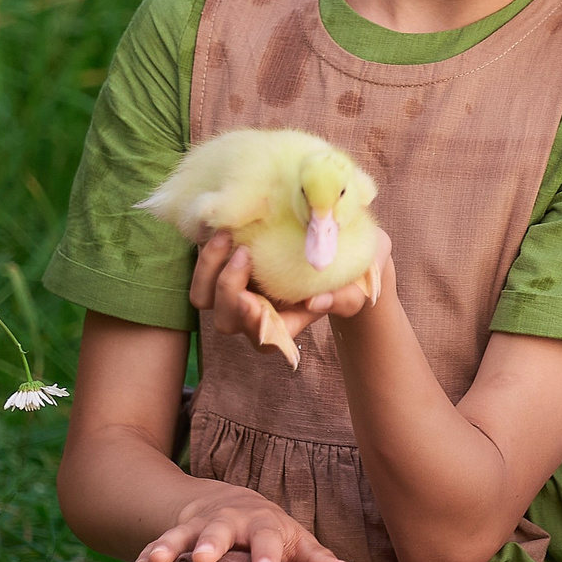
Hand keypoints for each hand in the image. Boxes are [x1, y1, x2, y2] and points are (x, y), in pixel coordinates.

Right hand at [134, 482, 357, 561]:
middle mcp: (230, 523)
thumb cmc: (270, 534)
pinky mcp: (174, 536)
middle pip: (221, 530)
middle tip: (205, 559)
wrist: (228, 503)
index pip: (269, 537)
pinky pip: (158, 544)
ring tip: (156, 561)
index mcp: (264, 526)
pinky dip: (146, 555)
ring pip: (183, 534)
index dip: (268, 553)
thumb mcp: (296, 542)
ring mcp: (198, 528)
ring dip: (170, 546)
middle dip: (213, 542)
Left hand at [189, 230, 389, 360]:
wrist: (342, 246)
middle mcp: (255, 312)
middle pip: (225, 320)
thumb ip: (344, 298)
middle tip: (245, 253)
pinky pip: (201, 266)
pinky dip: (205, 249)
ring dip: (209, 269)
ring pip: (203, 297)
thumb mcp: (359, 285)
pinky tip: (223, 224)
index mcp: (285, 324)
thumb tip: (316, 302)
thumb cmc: (353, 273)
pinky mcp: (224, 266)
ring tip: (228, 235)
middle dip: (228, 289)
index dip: (250, 323)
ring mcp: (238, 290)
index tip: (250, 299)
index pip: (261, 337)